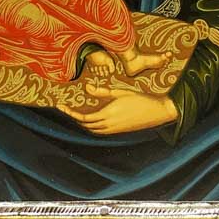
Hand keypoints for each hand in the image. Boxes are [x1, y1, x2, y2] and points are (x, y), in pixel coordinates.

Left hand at [58, 84, 177, 134]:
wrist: (157, 112)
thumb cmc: (139, 99)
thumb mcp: (120, 92)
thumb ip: (102, 92)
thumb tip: (87, 87)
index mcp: (108, 114)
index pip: (83, 117)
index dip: (70, 113)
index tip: (61, 106)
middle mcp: (109, 125)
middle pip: (85, 124)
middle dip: (73, 117)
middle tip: (64, 108)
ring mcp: (114, 130)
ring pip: (92, 130)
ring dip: (82, 122)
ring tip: (74, 112)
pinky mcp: (118, 131)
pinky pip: (100, 131)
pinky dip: (91, 125)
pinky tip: (90, 118)